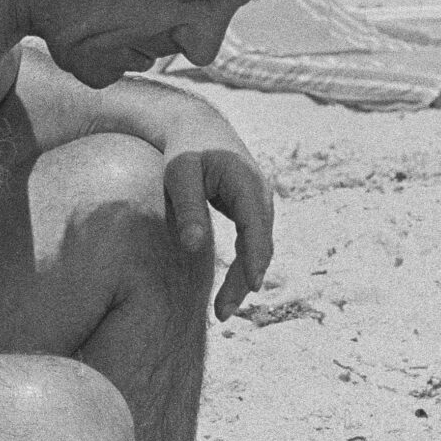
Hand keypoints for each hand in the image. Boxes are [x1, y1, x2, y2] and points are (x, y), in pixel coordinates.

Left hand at [159, 111, 272, 319]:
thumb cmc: (184, 149)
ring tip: (222, 310)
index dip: (254, 261)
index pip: (256, 229)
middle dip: (245, 281)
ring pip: (258, 249)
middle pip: (260, 246)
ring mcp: (259, 205)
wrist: (196, 126)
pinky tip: (228, 289)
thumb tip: (195, 246)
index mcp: (248, 184)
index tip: (249, 289)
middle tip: (222, 314)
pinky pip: (251, 244)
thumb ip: (189, 207)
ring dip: (244, 279)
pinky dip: (242, 266)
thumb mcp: (180, 174)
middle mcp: (261, 196)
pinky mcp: (249, 212)